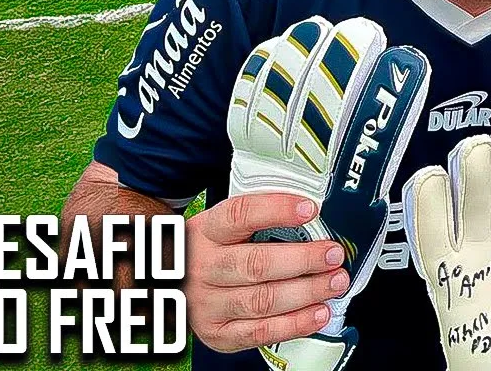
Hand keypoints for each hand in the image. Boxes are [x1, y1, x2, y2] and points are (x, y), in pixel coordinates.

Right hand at [224, 16, 430, 369]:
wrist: (154, 285)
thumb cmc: (203, 245)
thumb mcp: (216, 217)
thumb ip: (253, 202)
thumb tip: (302, 154)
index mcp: (202, 230)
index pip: (239, 214)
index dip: (276, 210)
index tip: (311, 207)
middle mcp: (201, 267)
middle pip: (254, 262)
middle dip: (301, 259)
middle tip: (336, 251)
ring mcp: (207, 305)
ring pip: (260, 299)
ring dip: (305, 290)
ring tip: (337, 278)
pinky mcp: (217, 334)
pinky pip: (258, 333)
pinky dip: (292, 325)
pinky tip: (321, 311)